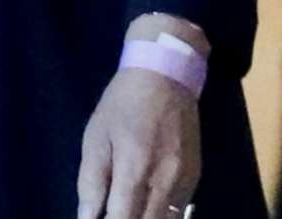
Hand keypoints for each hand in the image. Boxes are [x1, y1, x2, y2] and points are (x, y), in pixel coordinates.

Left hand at [77, 65, 201, 218]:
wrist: (165, 77)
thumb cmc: (122, 105)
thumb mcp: (96, 138)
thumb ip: (91, 183)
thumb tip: (86, 218)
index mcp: (134, 169)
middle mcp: (164, 182)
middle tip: (114, 211)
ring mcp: (185, 182)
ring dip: (146, 218)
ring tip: (127, 208)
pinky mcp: (195, 178)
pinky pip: (179, 209)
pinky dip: (162, 213)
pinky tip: (146, 204)